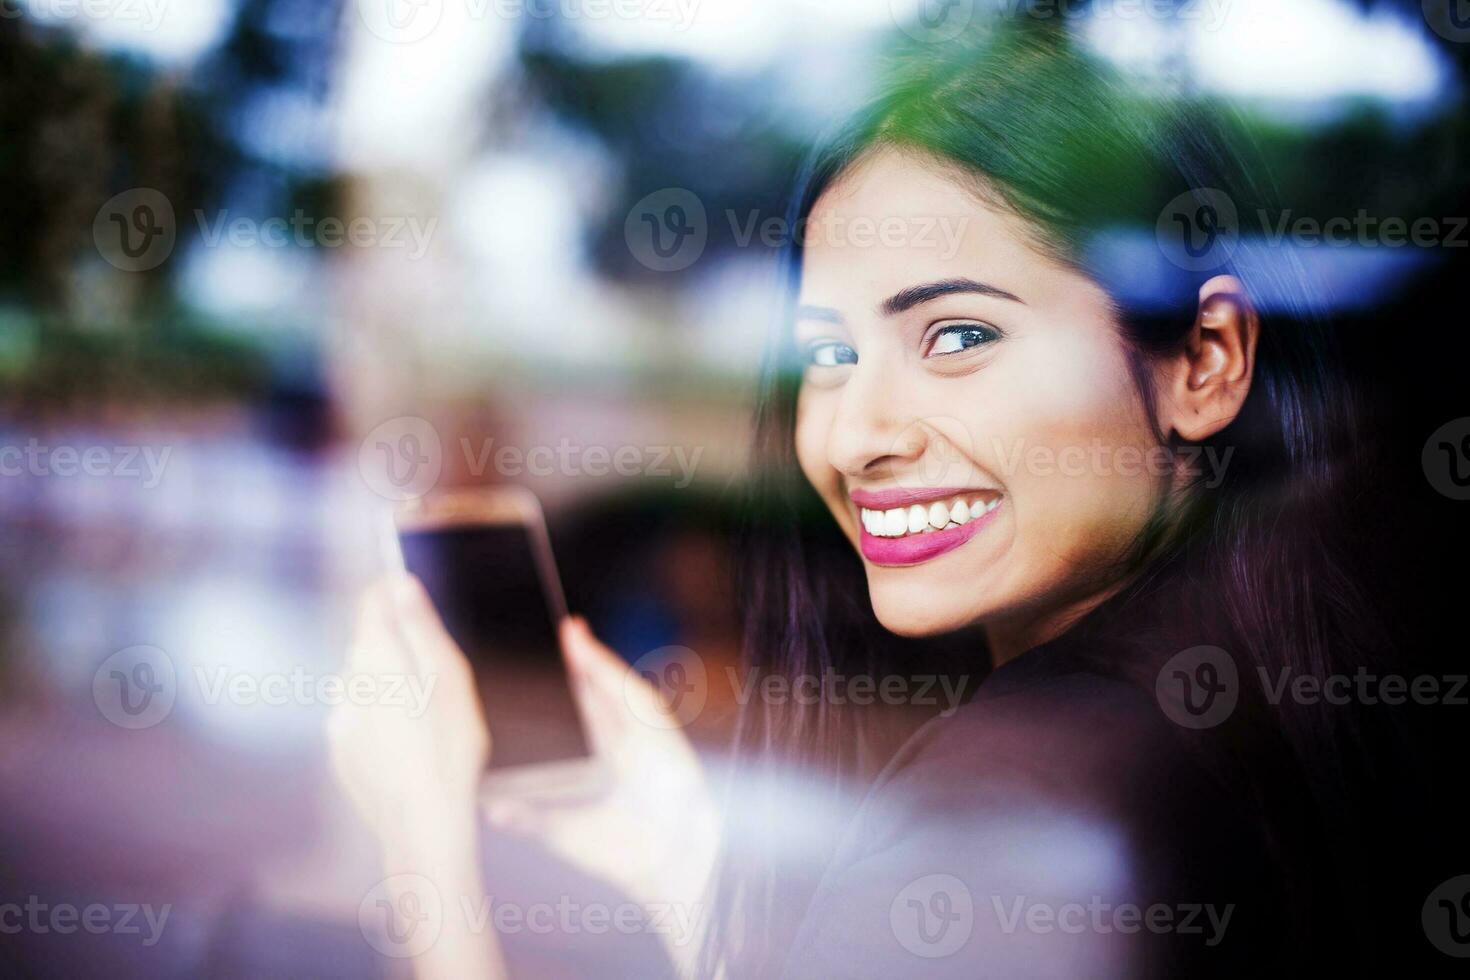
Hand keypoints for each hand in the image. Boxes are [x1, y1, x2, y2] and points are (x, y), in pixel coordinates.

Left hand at [328, 574, 488, 841]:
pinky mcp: (342, 751)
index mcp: (377, 657)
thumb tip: (401, 584)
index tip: (412, 596)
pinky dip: (380, 719)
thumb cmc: (448, 748)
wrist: (423, 823)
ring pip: (364, 683)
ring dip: (388, 685)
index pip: (372, 603)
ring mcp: (340, 720)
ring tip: (427, 716)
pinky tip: (409, 743)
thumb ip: (421, 628)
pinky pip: (359, 718)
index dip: (393, 593)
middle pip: (369, 644)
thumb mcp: (450, 679)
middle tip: (438, 676)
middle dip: (398, 647)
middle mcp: (348, 683)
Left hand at [485, 618, 719, 954]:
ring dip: (598, 662)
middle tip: (569, 630)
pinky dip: (616, 679)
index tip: (568, 656)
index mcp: (620, 765)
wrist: (669, 872)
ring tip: (574, 634)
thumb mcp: (565, 834)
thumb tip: (489, 811)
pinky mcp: (664, 739)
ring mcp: (652, 740)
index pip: (596, 713)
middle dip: (588, 662)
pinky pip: (637, 700)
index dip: (583, 685)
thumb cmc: (628, 856)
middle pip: (607, 694)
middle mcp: (637, 746)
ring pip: (621, 690)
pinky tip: (596, 660)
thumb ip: (530, 820)